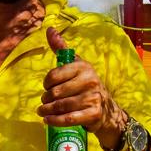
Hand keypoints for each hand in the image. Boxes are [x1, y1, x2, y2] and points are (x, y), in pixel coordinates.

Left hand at [40, 25, 127, 144]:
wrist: (107, 109)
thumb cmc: (86, 84)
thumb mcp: (76, 65)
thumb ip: (62, 49)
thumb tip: (49, 29)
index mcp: (83, 67)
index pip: (54, 75)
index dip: (46, 83)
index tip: (46, 87)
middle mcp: (90, 80)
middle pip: (56, 92)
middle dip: (46, 99)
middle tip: (44, 102)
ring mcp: (93, 98)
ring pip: (61, 106)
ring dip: (47, 111)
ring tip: (43, 111)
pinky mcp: (93, 114)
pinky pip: (69, 118)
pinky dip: (55, 121)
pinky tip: (47, 120)